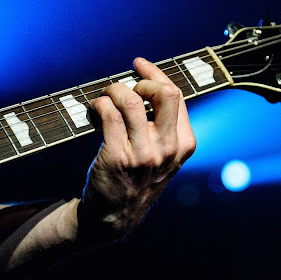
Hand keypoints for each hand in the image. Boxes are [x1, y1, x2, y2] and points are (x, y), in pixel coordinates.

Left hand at [79, 57, 195, 239]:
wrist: (114, 215)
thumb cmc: (136, 178)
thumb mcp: (164, 156)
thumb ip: (164, 126)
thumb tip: (148, 83)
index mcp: (185, 144)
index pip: (176, 96)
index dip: (156, 74)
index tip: (139, 64)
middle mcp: (168, 149)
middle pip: (165, 93)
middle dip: (142, 81)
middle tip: (126, 88)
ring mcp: (144, 154)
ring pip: (131, 100)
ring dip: (113, 90)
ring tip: (105, 97)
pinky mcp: (118, 157)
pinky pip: (109, 114)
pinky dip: (99, 103)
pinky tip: (95, 109)